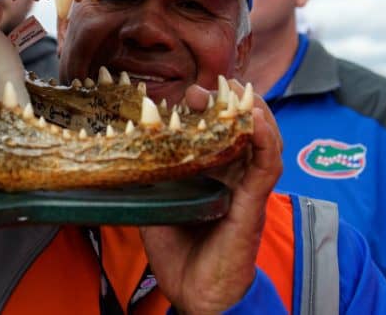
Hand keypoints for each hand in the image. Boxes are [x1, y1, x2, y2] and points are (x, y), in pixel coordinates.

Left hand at [140, 80, 282, 313]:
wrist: (194, 294)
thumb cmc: (179, 254)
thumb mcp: (156, 206)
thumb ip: (147, 181)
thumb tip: (119, 157)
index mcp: (214, 173)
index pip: (219, 130)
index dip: (208, 107)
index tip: (187, 94)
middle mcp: (234, 176)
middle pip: (243, 127)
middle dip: (227, 101)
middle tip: (201, 90)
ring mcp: (247, 188)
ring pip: (264, 139)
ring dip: (253, 110)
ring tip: (239, 92)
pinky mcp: (253, 204)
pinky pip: (267, 166)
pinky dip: (265, 140)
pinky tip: (255, 120)